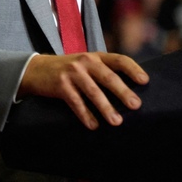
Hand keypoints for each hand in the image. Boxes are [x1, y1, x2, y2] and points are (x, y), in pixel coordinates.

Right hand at [17, 52, 148, 130]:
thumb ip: (103, 71)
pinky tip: (93, 125)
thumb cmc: (68, 70)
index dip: (133, 70)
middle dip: (123, 92)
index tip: (145, 81)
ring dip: (106, 108)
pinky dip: (85, 115)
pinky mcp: (60, 85)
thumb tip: (130, 91)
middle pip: (108, 77)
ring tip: (116, 122)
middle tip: (135, 105)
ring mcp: (72, 73)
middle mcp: (85, 61)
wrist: (36, 69)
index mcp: (95, 56)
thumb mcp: (85, 63)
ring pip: (93, 92)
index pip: (119, 60)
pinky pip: (76, 103)